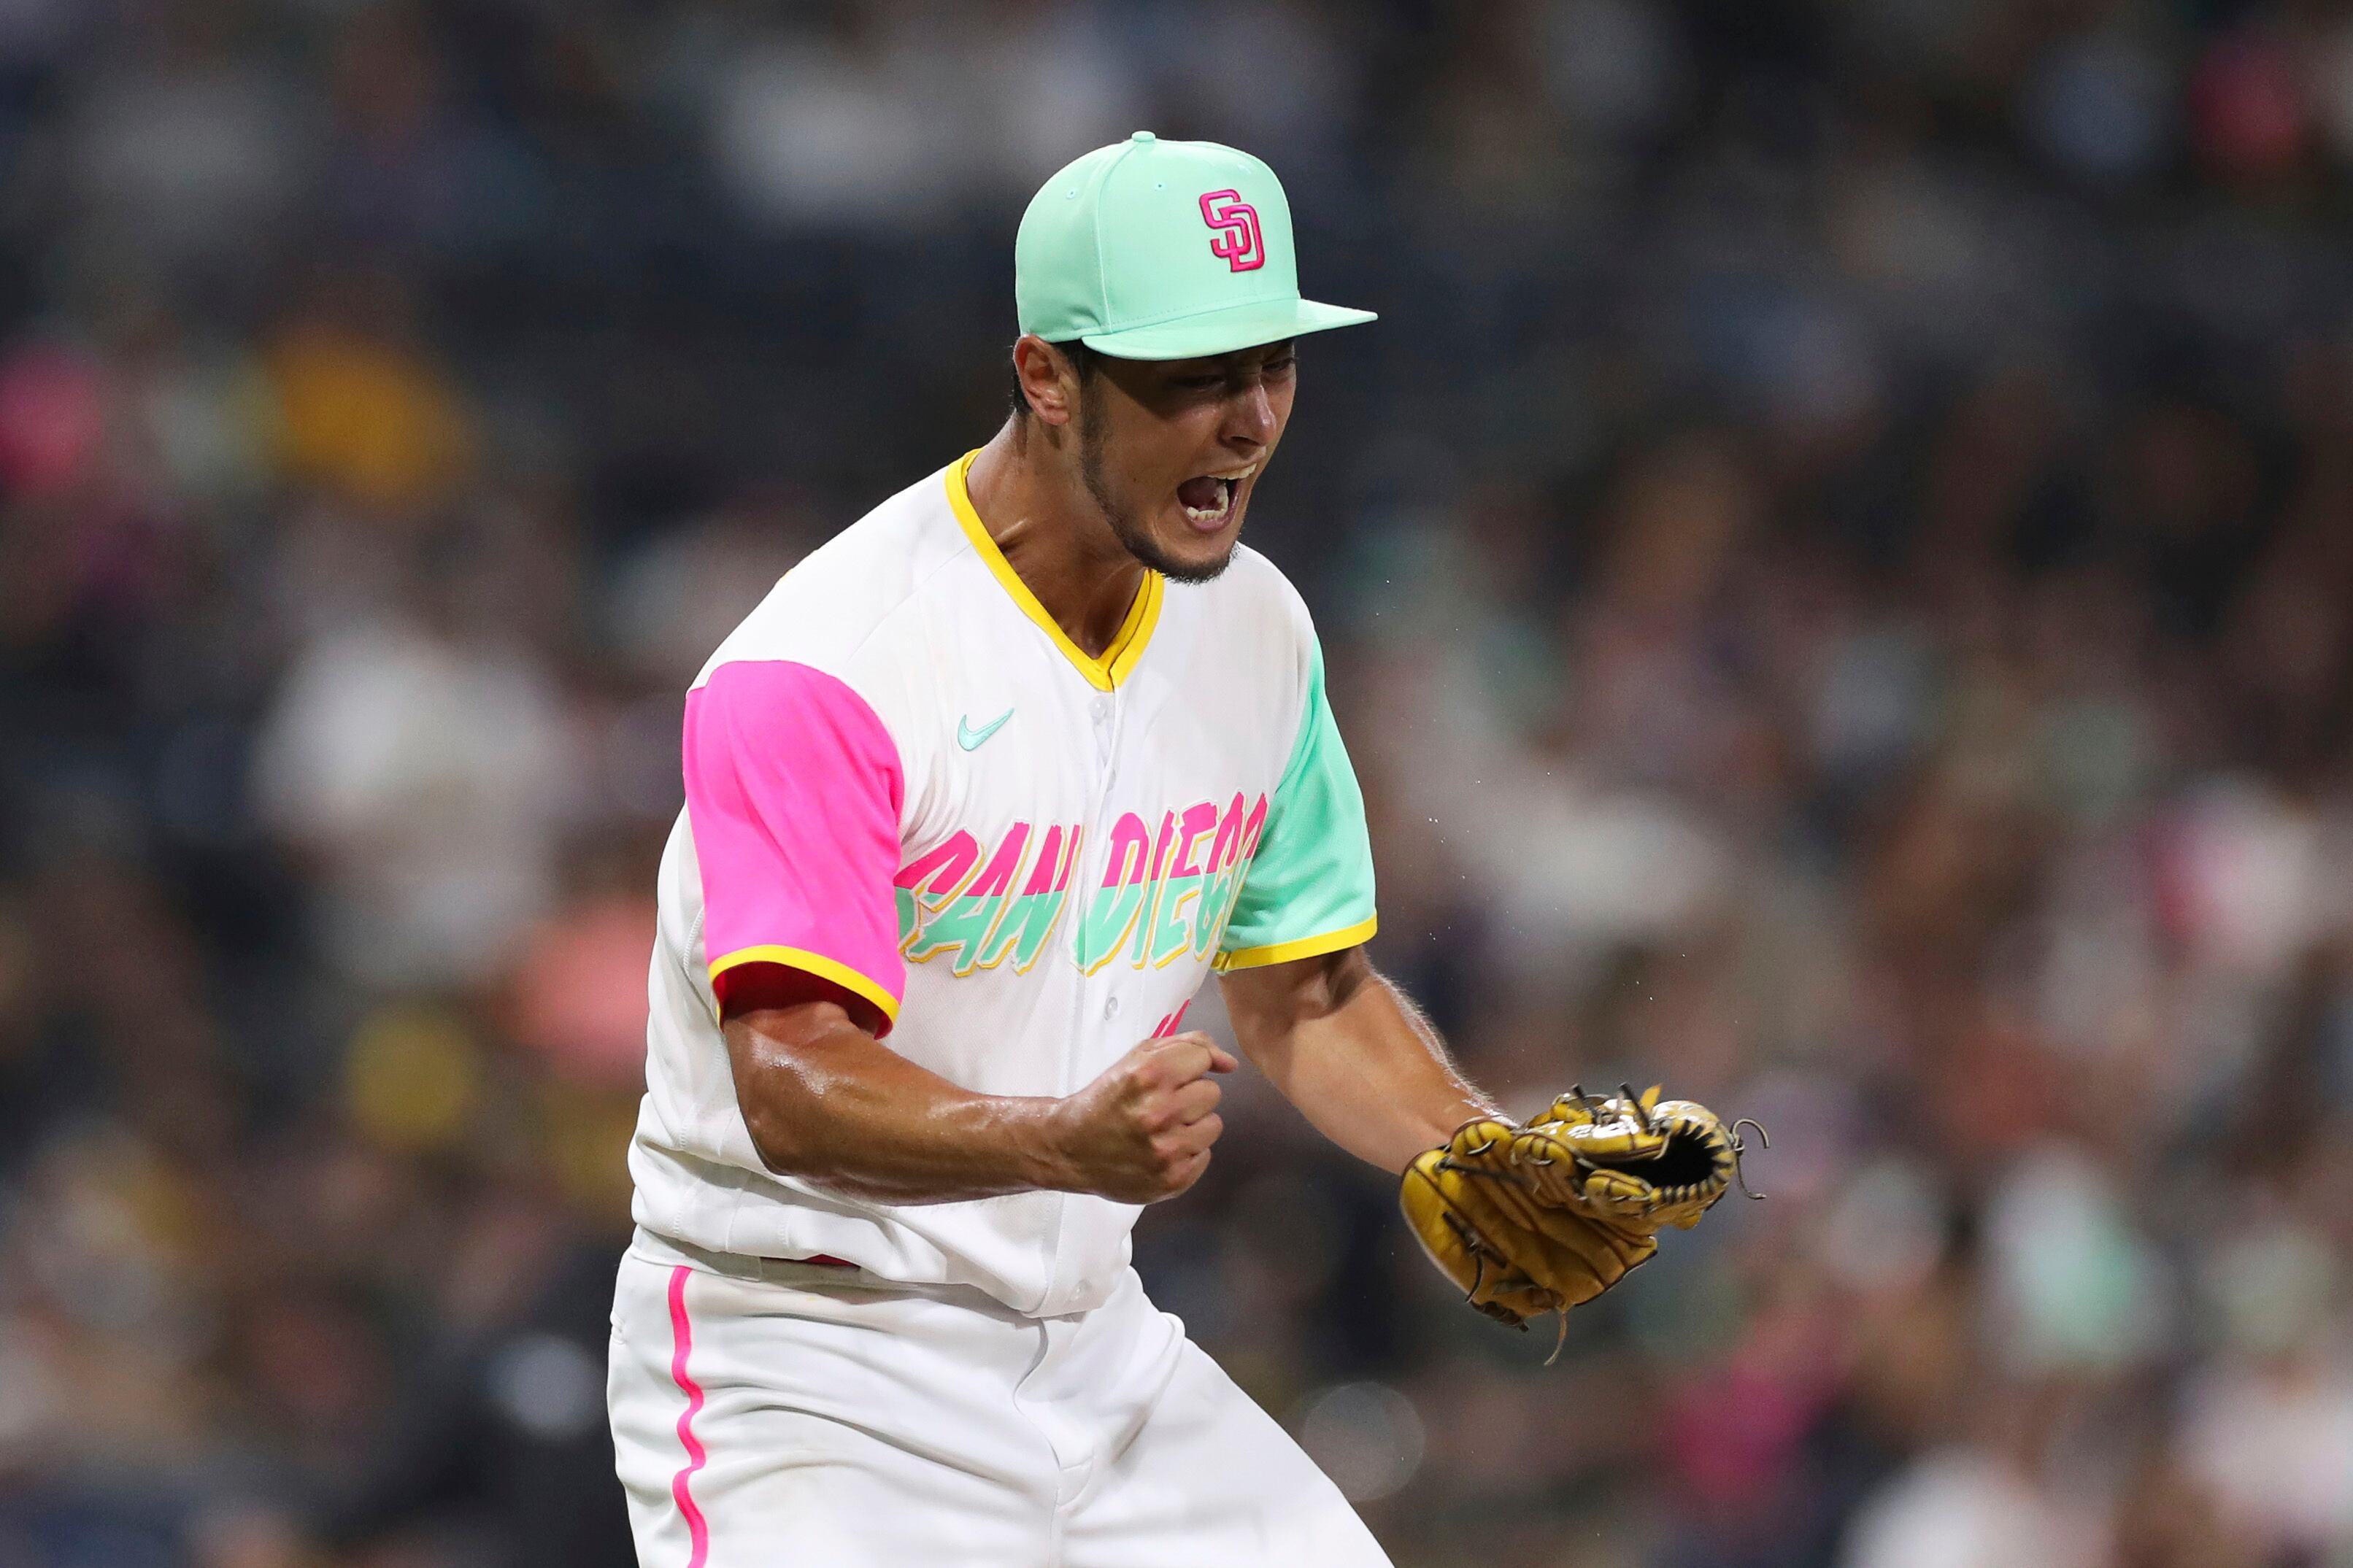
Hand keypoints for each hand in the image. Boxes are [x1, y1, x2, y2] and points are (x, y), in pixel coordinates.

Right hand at [1044, 1032, 1234, 1202]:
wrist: (1071, 1148)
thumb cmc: (1108, 1099)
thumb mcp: (1138, 1058)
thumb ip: (1187, 1046)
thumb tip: (1230, 1063)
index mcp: (1148, 1075)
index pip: (1203, 1058)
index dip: (1187, 1067)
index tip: (1168, 1078)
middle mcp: (1158, 1112)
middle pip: (1212, 1093)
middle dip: (1190, 1096)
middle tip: (1161, 1105)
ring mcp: (1167, 1150)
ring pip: (1214, 1125)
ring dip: (1192, 1125)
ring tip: (1163, 1129)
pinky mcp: (1173, 1179)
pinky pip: (1205, 1156)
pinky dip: (1187, 1152)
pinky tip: (1161, 1150)